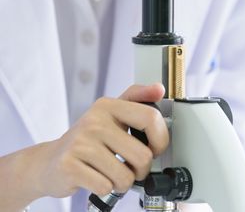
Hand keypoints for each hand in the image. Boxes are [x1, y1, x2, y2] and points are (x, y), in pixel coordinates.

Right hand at [35, 84, 167, 197]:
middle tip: (132, 167)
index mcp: (108, 105)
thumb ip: (137, 98)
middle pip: (142, 155)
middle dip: (142, 169)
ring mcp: (80, 143)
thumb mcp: (111, 114)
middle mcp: (94, 121)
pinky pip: (106, 187)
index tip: (156, 148)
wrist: (49, 161)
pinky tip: (97, 179)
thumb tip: (159, 89)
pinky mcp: (69, 166)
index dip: (161, 139)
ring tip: (113, 174)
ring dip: (123, 182)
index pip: (151, 117)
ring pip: (125, 176)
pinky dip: (106, 188)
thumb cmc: (87, 139)